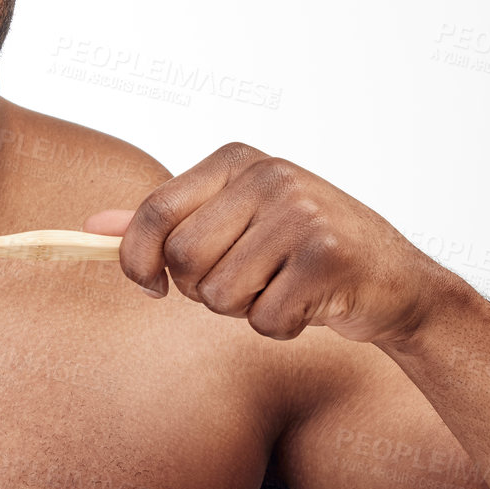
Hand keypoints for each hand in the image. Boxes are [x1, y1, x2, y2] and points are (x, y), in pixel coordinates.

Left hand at [84, 142, 459, 344]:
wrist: (396, 281)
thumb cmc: (302, 253)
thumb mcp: (234, 222)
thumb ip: (167, 222)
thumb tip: (93, 228)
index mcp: (238, 160)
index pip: (154, 212)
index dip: (137, 261)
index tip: (150, 285)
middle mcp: (269, 176)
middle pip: (182, 260)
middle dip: (202, 292)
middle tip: (243, 285)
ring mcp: (302, 213)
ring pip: (220, 295)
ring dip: (244, 311)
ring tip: (281, 290)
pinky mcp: (328, 257)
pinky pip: (264, 319)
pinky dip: (280, 328)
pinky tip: (309, 306)